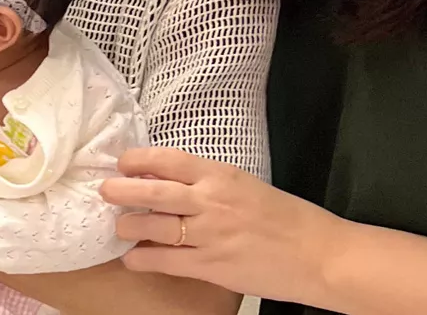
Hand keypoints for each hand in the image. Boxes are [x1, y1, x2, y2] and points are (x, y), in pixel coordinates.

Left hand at [101, 147, 345, 303]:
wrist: (321, 256)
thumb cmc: (288, 219)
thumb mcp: (247, 187)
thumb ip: (209, 183)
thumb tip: (167, 179)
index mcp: (222, 176)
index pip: (170, 160)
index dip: (139, 159)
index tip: (122, 162)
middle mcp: (211, 202)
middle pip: (153, 191)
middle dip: (121, 190)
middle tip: (104, 190)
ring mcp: (210, 235)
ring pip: (153, 227)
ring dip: (128, 225)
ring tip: (117, 226)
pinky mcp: (212, 267)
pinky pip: (166, 261)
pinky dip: (143, 259)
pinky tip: (132, 257)